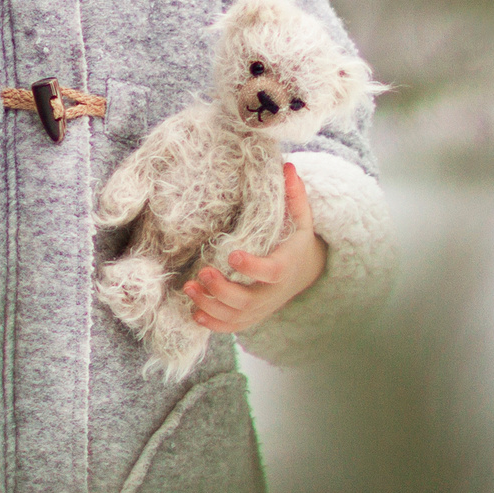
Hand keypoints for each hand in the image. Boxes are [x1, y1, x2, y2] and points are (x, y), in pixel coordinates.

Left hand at [184, 163, 326, 333]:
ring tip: (188, 287)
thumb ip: (294, 195)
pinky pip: (232, 326)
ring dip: (210, 306)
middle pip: (246, 300)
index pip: (270, 271)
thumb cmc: (296, 240)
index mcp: (285, 266)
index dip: (252, 267)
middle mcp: (272, 293)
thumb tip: (288, 166)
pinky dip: (213, 324)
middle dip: (222, 290)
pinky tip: (195, 313)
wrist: (305, 272)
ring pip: (234, 316)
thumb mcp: (301, 218)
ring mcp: (260, 308)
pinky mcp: (251, 316)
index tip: (232, 255)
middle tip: (201, 272)